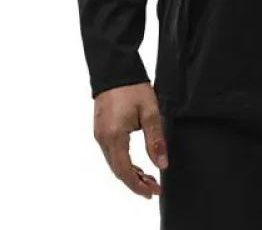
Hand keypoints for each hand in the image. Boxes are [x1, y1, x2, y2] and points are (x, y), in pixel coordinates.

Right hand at [93, 82, 168, 197]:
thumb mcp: (150, 112)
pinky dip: (123, 163)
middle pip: (117, 171)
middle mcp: (103, 139)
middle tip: (154, 188)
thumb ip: (155, 140)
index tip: (154, 192)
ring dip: (130, 173)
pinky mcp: (100, 129)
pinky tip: (135, 164)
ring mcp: (99, 134)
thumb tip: (161, 164)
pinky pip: (111, 153)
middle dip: (136, 183)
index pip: (124, 171)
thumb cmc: (132, 87)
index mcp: (114, 136)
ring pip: (113, 163)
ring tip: (148, 178)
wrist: (115, 68)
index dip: (139, 185)